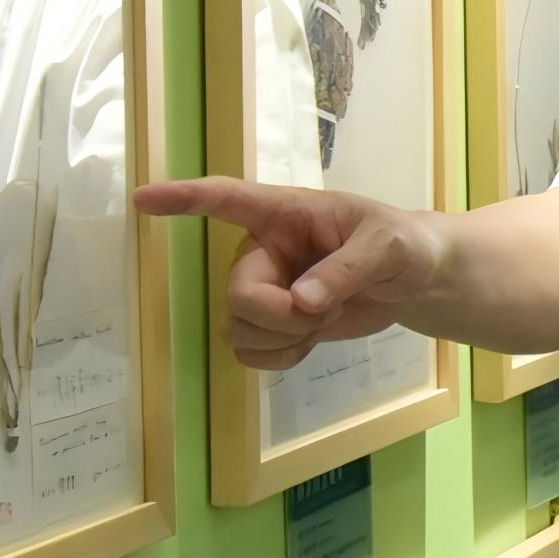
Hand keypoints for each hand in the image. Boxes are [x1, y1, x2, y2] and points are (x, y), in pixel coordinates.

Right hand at [134, 176, 439, 368]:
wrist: (416, 280)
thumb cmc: (401, 245)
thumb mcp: (387, 247)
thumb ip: (347, 270)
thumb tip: (302, 302)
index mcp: (285, 212)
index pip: (225, 199)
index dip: (183, 199)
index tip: (142, 199)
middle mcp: (265, 250)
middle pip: (238, 294)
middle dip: (281, 316)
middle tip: (324, 309)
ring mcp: (266, 289)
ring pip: (240, 329)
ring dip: (286, 338)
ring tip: (325, 316)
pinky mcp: (274, 325)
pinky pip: (251, 353)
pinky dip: (282, 358)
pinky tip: (310, 342)